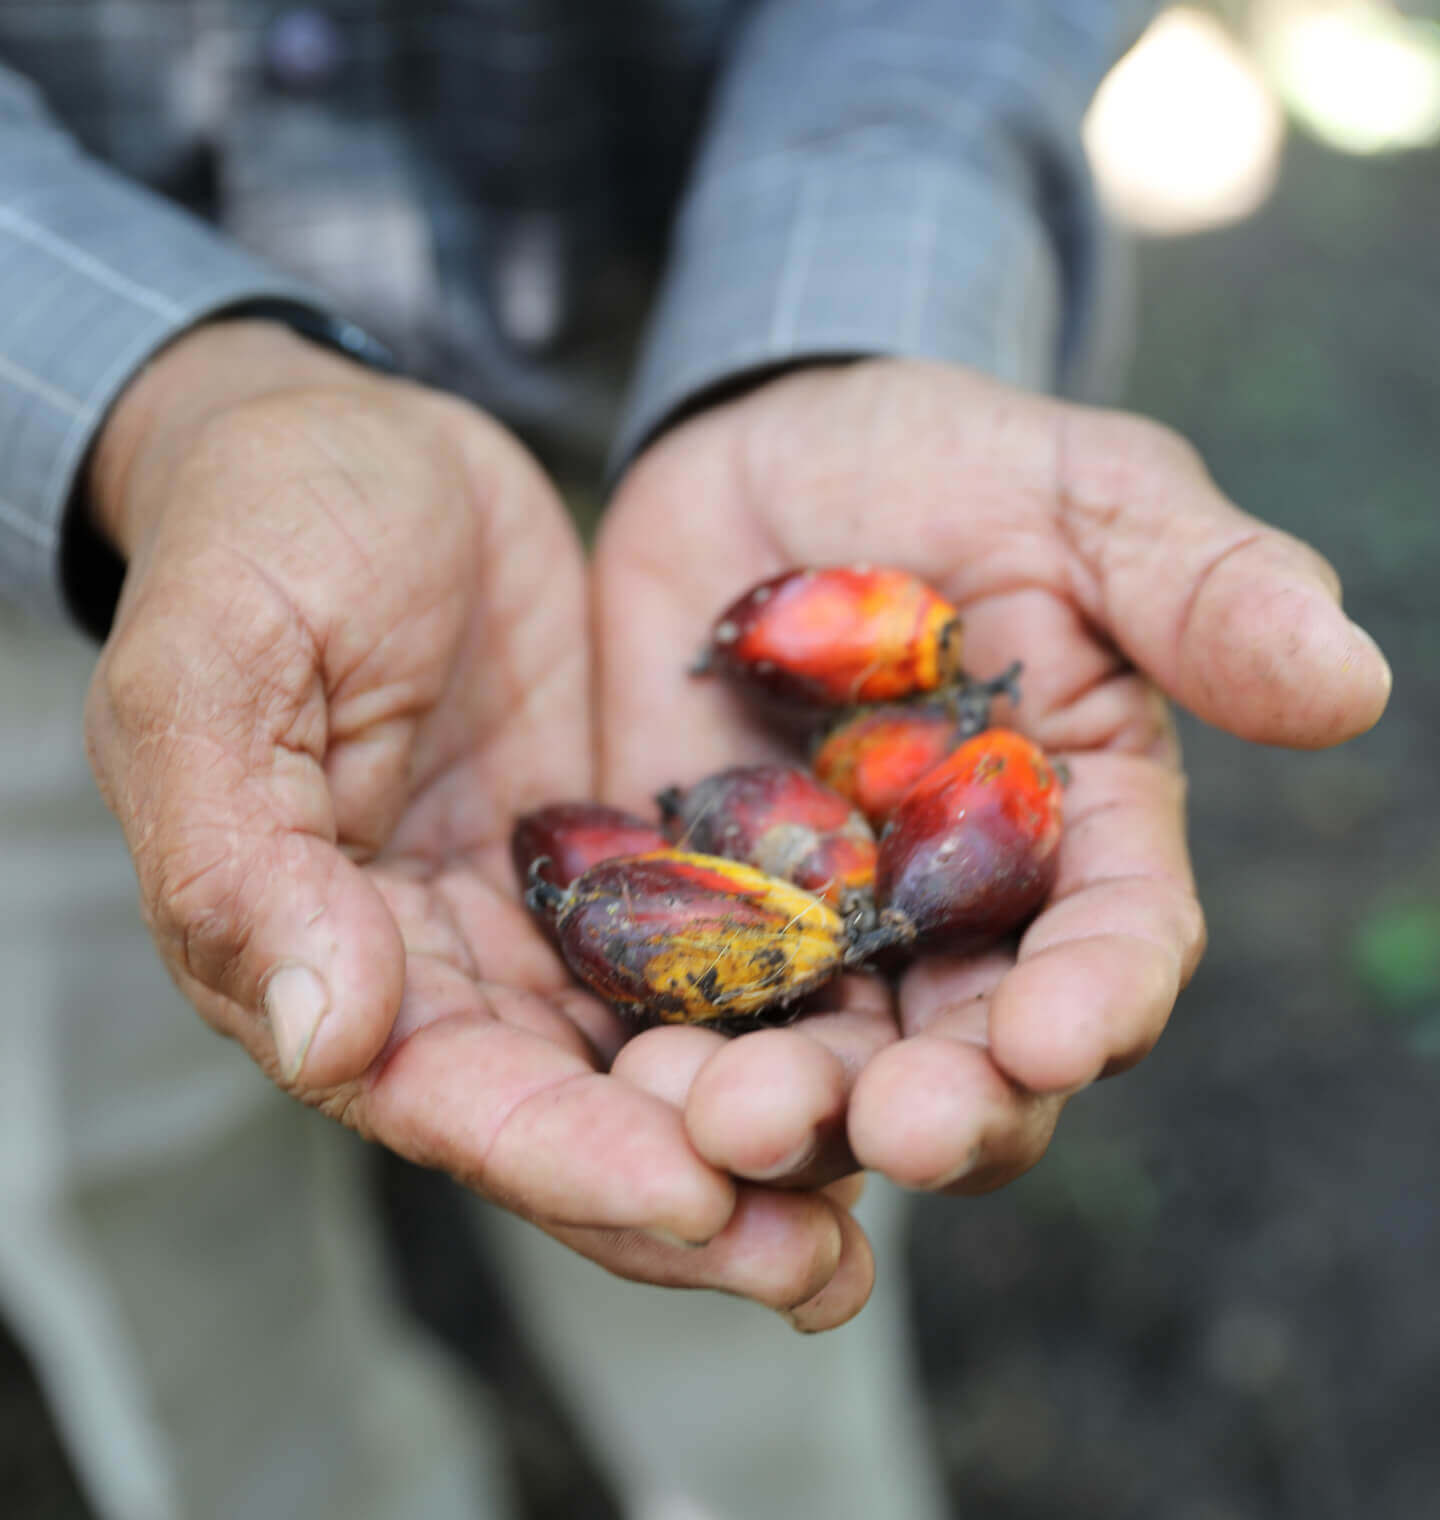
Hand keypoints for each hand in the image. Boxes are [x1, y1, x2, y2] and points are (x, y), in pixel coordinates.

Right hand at [82, 321, 869, 1327]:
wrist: (356, 442)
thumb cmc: (256, 538)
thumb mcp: (213, 671)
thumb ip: (243, 858)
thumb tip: (323, 1037)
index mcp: (320, 955)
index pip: (448, 1098)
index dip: (566, 1162)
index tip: (691, 1197)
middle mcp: (441, 967)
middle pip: (575, 1118)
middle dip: (695, 1196)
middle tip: (822, 1265)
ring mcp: (546, 911)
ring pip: (661, 1055)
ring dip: (766, 1133)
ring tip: (889, 1186)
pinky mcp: (630, 848)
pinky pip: (720, 944)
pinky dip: (790, 1005)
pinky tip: (889, 1042)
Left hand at [594, 359, 1390, 1192]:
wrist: (766, 448)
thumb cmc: (947, 460)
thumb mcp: (1081, 495)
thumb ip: (1202, 586)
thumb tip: (1351, 682)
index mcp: (1079, 829)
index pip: (1117, 945)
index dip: (1101, 999)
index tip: (1061, 1033)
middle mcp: (958, 910)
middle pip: (972, 1051)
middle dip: (945, 1103)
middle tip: (899, 1130)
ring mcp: (820, 921)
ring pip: (825, 1059)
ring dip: (794, 1109)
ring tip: (731, 1121)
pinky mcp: (696, 908)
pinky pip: (683, 1001)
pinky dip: (664, 1051)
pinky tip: (630, 1081)